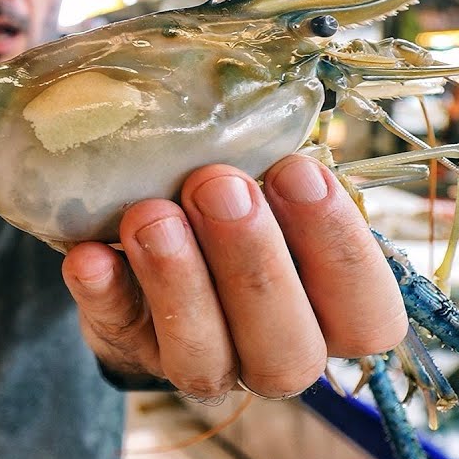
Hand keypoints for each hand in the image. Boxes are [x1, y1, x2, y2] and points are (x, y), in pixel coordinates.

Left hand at [62, 154, 407, 399]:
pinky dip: (102, 293)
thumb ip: (274, 167)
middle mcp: (276, 355)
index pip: (370, 315)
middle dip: (254, 262)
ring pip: (203, 359)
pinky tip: (88, 255)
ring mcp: (202, 363)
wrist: (152, 249)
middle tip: (218, 186)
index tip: (299, 169)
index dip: (340, 248)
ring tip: (152, 214)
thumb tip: (258, 95)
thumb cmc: (233, 208)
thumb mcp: (269, 187)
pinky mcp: (128, 350)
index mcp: (332, 316)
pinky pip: (115, 333)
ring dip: (178, 282)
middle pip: (288, 349)